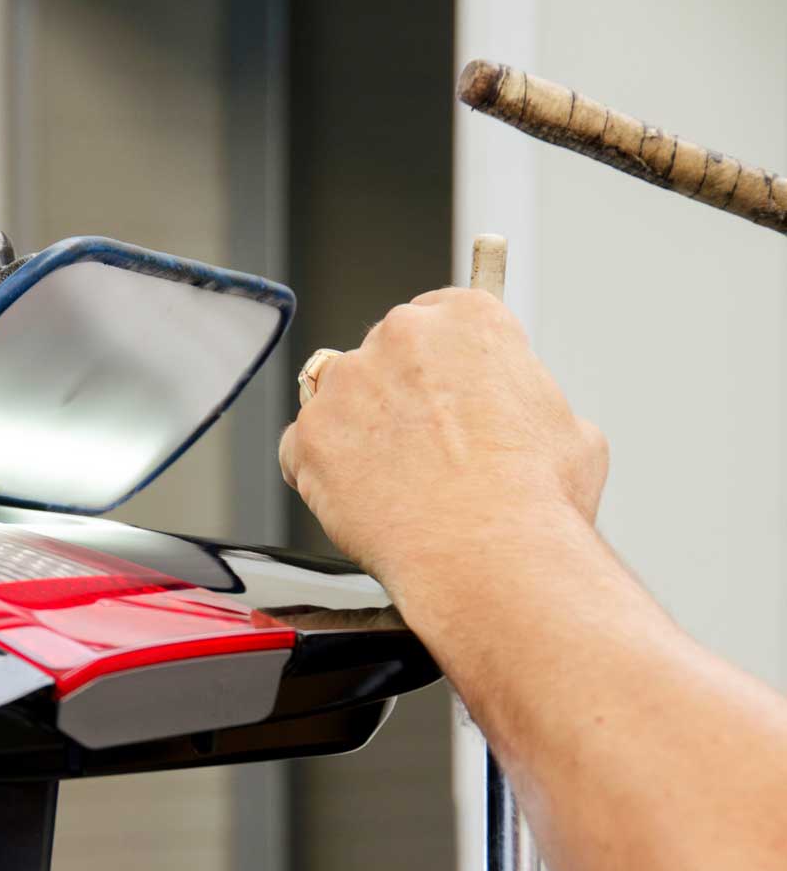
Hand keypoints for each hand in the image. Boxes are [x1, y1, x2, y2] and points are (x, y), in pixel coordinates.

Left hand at [278, 287, 607, 591]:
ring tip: (396, 486)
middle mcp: (400, 335)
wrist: (488, 554)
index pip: (439, 316)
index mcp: (469, 319)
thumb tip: (517, 414)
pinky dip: (321, 476)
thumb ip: (527, 403)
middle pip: (383, 356)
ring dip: (356, 432)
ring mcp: (346, 385)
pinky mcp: (308, 436)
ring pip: (338, 401)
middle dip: (396, 398)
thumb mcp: (569, 430)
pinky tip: (361, 505)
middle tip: (424, 451)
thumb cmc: (537, 499)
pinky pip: (301, 451)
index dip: (440, 361)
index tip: (441, 386)